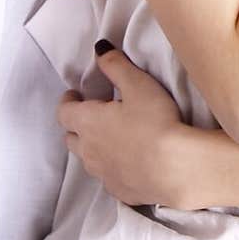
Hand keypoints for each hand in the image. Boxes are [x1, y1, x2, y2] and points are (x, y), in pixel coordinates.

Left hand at [56, 45, 186, 208]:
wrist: (174, 168)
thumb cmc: (155, 121)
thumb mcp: (137, 84)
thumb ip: (115, 65)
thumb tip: (99, 48)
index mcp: (88, 122)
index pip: (64, 112)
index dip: (68, 101)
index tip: (75, 94)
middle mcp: (88, 151)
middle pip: (70, 137)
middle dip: (76, 124)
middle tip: (91, 114)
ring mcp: (102, 174)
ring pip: (87, 159)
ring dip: (92, 146)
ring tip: (110, 137)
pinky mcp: (118, 191)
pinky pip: (106, 177)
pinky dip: (110, 166)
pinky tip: (127, 161)